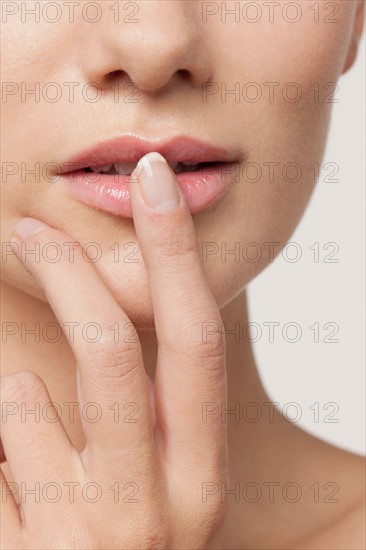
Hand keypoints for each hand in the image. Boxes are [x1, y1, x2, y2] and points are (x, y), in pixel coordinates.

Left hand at [1, 153, 227, 548]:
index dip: (176, 253)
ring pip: (25, 402)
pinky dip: (1, 433)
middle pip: (113, 351)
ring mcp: (83, 541)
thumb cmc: (134, 536)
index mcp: (201, 476)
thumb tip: (149, 305)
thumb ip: (160, 405)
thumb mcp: (168, 479)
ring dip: (14, 380)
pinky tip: (12, 460)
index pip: (197, 339)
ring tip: (22, 405)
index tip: (151, 179)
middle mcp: (155, 510)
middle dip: (70, 273)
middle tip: (28, 231)